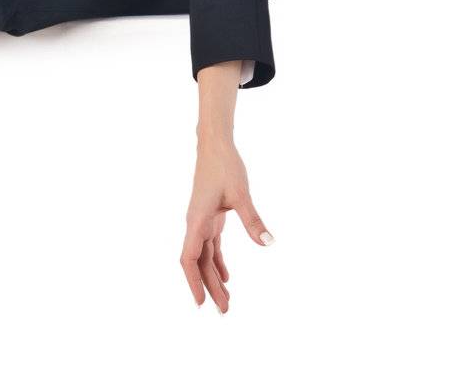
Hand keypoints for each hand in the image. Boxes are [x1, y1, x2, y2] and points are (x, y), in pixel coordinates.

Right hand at [182, 136, 272, 313]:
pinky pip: (211, 246)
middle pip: (199, 263)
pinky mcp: (210, 218)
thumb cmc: (225, 165)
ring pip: (205, 257)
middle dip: (210, 288)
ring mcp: (202, 222)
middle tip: (225, 312)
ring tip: (227, 301)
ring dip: (214, 278)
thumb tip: (268, 243)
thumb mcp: (241, 194)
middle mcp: (195, 224)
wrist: (214, 145)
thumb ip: (253, 220)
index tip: (201, 303)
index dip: (194, 282)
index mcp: (197, 221)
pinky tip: (228, 276)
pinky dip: (218, 262)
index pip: (189, 258)